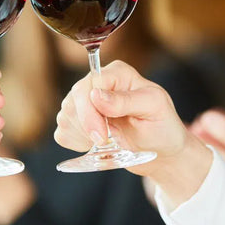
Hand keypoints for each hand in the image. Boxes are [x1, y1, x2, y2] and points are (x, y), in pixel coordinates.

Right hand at [54, 60, 212, 207]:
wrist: (161, 150)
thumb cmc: (162, 125)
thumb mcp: (153, 109)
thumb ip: (126, 101)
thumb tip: (96, 95)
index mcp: (118, 73)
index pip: (90, 84)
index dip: (90, 110)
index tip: (102, 135)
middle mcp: (98, 83)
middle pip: (74, 99)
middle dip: (85, 125)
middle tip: (103, 141)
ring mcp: (85, 102)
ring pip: (65, 116)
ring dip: (82, 135)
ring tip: (106, 141)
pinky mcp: (78, 122)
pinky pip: (62, 132)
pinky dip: (75, 143)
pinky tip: (93, 144)